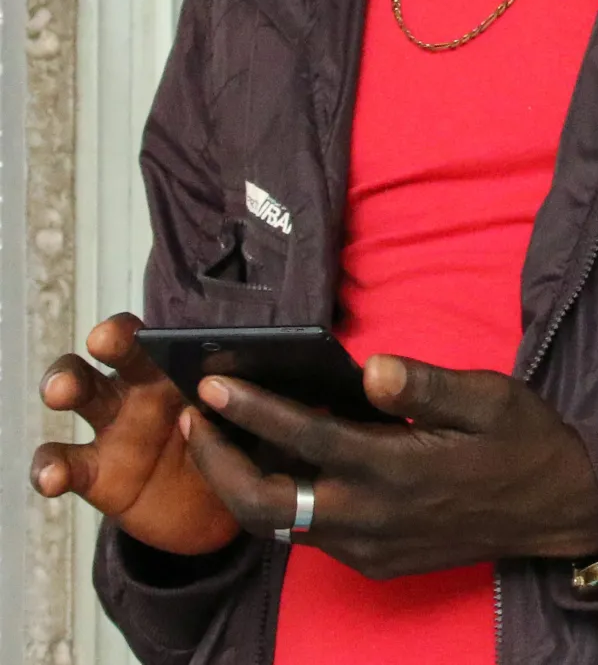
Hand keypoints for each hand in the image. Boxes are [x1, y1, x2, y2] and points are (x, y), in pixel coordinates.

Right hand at [29, 313, 241, 556]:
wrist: (219, 510)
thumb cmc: (236, 448)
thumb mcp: (256, 420)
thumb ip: (265, 395)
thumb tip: (308, 368)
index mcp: (183, 369)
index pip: (163, 334)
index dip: (153, 324)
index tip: (149, 326)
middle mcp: (141, 388)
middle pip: (117, 353)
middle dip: (108, 340)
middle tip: (104, 341)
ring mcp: (114, 429)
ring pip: (81, 394)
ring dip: (66, 384)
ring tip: (61, 392)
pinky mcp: (96, 473)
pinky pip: (65, 464)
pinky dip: (51, 467)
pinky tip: (52, 475)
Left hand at [182, 355, 597, 579]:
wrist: (558, 509)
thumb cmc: (523, 442)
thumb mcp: (490, 397)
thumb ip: (426, 385)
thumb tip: (370, 369)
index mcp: (398, 469)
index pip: (305, 439)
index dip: (252, 412)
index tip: (213, 385)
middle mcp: (372, 516)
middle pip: (263, 501)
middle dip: (217, 461)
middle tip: (197, 418)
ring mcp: (369, 547)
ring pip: (276, 526)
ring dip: (239, 484)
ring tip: (220, 440)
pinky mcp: (374, 562)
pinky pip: (307, 537)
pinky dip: (277, 503)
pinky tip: (276, 468)